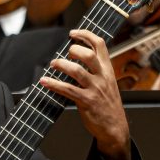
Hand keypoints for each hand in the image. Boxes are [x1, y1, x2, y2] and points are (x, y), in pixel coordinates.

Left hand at [41, 29, 130, 159]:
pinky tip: (44, 81)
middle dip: (74, 50)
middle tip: (65, 53)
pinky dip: (53, 84)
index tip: (73, 33)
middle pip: (89, 55)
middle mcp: (102, 77)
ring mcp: (95, 89)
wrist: (115, 127)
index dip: (86, 35)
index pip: (100, 44)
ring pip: (76, 71)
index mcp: (108, 69)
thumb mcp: (107, 83)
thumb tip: (76, 59)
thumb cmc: (107, 104)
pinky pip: (67, 90)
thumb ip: (96, 70)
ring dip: (61, 65)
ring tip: (52, 64)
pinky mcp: (86, 101)